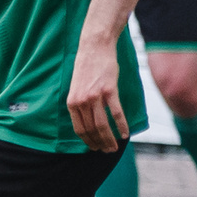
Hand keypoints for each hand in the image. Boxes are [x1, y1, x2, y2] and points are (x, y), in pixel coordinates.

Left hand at [65, 35, 130, 152]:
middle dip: (100, 143)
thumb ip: (80, 103)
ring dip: (110, 139)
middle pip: (91, 130)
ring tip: (115, 147)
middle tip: (107, 151)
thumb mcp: (77, 86)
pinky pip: (116, 113)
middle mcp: (81, 101)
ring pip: (103, 125)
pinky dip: (121, 126)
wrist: (94, 46)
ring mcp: (95, 96)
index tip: (95, 147)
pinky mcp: (108, 90)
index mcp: (72, 102)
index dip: (88, 141)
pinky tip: (125, 134)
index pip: (79, 129)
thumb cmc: (87, 65)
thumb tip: (88, 120)